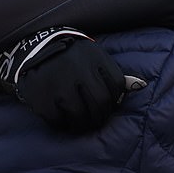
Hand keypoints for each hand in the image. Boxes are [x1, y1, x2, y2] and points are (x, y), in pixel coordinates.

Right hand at [10, 34, 126, 131]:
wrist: (33, 49)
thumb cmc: (70, 57)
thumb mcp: (92, 56)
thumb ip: (111, 72)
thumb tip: (141, 86)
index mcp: (94, 57)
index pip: (115, 86)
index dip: (113, 99)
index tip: (105, 103)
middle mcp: (78, 70)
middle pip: (100, 104)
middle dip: (100, 116)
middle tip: (94, 118)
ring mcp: (59, 85)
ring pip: (81, 116)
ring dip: (82, 123)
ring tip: (79, 121)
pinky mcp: (42, 98)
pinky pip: (59, 121)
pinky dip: (62, 124)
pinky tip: (61, 117)